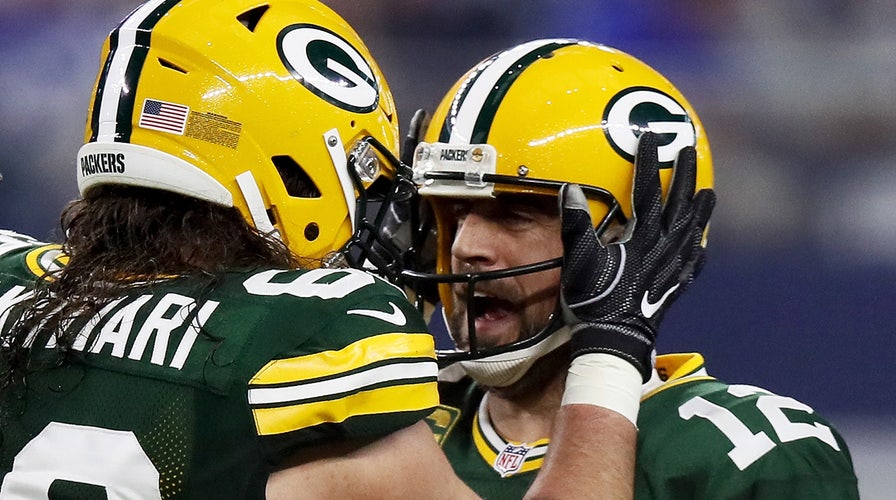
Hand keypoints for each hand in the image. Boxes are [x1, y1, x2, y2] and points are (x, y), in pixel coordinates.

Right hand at [559, 132, 715, 380]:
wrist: (614, 341)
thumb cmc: (594, 301)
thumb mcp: (579, 261)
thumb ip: (575, 225)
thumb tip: (569, 189)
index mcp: (641, 239)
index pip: (647, 192)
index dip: (648, 163)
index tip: (650, 138)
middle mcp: (663, 250)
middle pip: (678, 206)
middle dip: (683, 176)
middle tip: (688, 151)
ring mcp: (672, 270)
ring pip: (693, 233)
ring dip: (701, 211)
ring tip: (709, 192)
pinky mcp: (674, 289)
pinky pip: (693, 264)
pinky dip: (699, 251)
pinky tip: (703, 246)